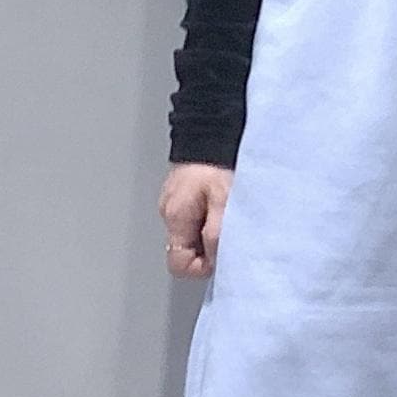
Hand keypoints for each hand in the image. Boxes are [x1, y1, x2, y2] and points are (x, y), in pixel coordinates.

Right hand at [160, 160, 231, 279]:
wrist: (212, 130)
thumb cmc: (218, 162)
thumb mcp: (224, 201)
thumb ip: (218, 234)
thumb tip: (215, 259)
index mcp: (175, 217)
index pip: (178, 264)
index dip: (201, 266)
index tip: (219, 255)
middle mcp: (170, 213)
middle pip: (186, 252)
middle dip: (208, 250)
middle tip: (227, 231)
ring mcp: (175, 204)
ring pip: (193, 236)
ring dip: (211, 233)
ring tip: (226, 213)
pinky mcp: (185, 196)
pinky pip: (196, 219)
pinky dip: (210, 219)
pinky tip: (221, 204)